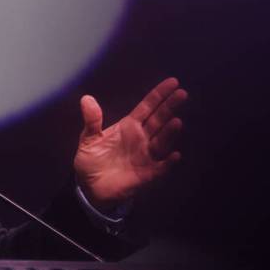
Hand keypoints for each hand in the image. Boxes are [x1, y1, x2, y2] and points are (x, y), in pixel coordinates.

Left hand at [74, 77, 186, 209]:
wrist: (90, 187)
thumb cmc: (92, 160)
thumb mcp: (88, 139)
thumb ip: (92, 120)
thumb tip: (86, 98)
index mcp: (129, 127)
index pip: (147, 107)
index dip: (158, 95)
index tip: (173, 82)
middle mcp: (141, 138)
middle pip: (158, 120)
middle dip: (169, 107)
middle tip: (182, 93)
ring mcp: (146, 155)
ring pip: (161, 141)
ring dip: (169, 133)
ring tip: (176, 122)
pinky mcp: (147, 174)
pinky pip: (160, 167)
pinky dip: (168, 163)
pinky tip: (174, 156)